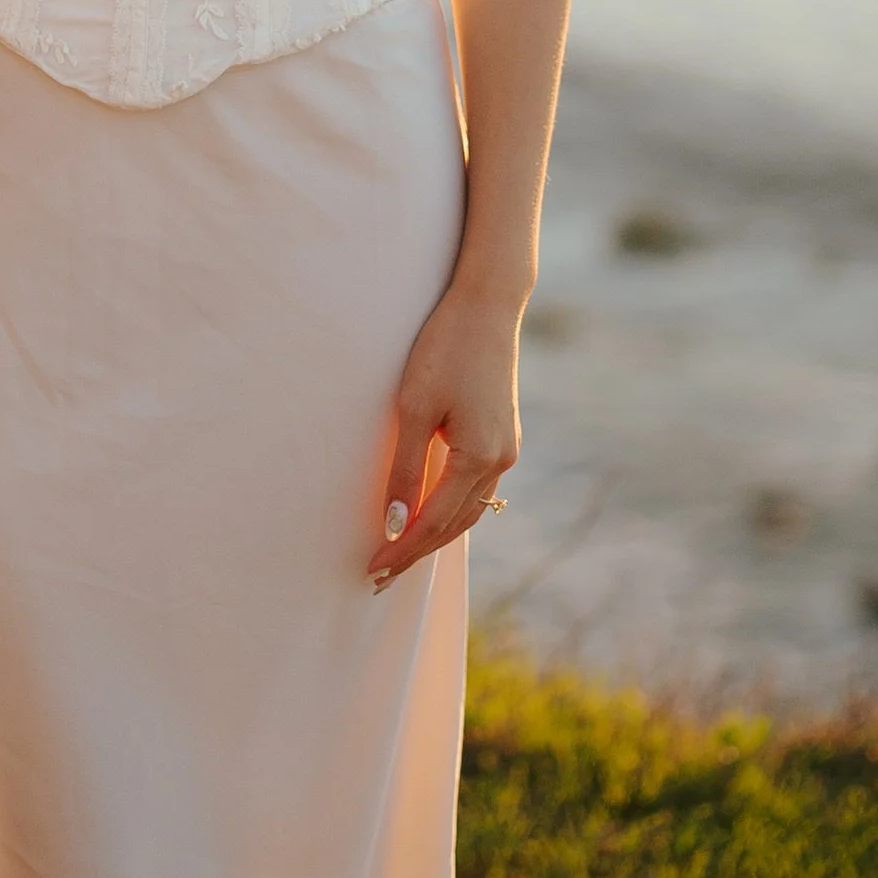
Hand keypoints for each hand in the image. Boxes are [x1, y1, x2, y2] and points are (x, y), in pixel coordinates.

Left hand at [371, 284, 521, 589]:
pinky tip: (428, 512)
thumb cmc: (444, 348)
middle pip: (455, 524)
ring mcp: (506, 448)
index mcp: (479, 458)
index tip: (372, 568)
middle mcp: (500, 460)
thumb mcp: (415, 407)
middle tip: (379, 573)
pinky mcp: (501, 433)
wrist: (487, 304)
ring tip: (399, 552)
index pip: (433, 522)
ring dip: (435, 532)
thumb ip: (405, 468)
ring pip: (468, 509)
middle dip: (417, 550)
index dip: (401, 548)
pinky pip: (474, 486)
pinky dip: (450, 507)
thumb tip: (395, 522)